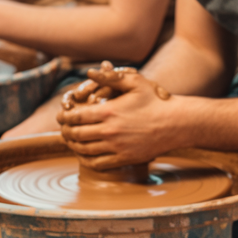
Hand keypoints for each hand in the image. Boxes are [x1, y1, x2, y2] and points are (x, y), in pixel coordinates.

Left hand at [56, 62, 174, 170]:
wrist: (176, 123)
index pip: (75, 117)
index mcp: (109, 112)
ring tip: (71, 141)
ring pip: (84, 150)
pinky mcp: (124, 158)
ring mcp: (116, 147)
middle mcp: (109, 131)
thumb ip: (110, 77)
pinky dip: (85, 160)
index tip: (61, 116)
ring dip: (72, 146)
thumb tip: (89, 73)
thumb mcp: (135, 82)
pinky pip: (97, 164)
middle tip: (63, 129)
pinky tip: (84, 155)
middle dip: (65, 132)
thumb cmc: (156, 101)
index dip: (64, 117)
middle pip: (76, 135)